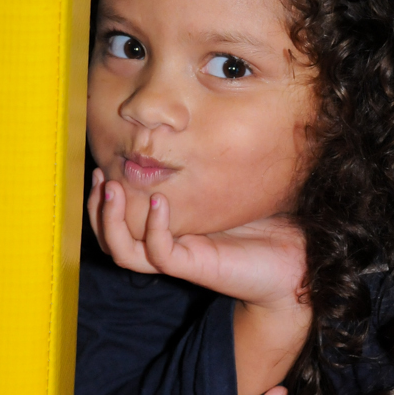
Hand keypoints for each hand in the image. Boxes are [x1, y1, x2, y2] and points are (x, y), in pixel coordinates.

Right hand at [88, 169, 305, 311]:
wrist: (296, 262)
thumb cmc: (266, 226)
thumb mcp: (228, 189)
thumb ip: (205, 169)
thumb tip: (190, 127)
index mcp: (169, 230)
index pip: (120, 222)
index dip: (103, 198)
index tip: (104, 165)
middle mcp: (168, 246)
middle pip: (111, 239)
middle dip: (97, 207)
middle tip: (100, 176)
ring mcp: (180, 258)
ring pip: (124, 252)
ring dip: (110, 220)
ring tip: (112, 187)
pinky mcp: (196, 267)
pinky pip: (161, 252)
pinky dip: (154, 227)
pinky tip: (159, 201)